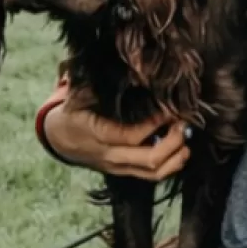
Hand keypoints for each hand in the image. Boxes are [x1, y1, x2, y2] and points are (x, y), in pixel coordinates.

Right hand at [45, 95, 190, 179]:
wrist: (60, 139)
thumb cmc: (74, 112)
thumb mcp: (79, 96)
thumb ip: (100, 87)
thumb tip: (131, 71)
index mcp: (96, 134)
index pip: (131, 135)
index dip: (154, 124)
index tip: (170, 110)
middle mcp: (109, 156)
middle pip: (149, 159)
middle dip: (172, 143)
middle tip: (183, 124)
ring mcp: (118, 168)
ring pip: (153, 173)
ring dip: (175, 158)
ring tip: (186, 140)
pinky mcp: (124, 173)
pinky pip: (151, 176)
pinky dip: (170, 166)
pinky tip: (180, 151)